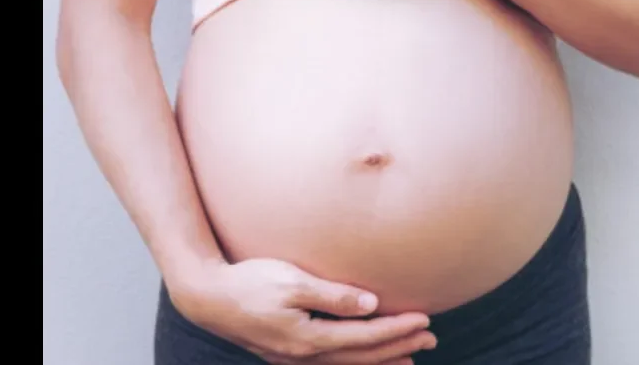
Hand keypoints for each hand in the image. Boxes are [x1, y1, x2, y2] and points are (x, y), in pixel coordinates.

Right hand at [169, 258, 436, 363]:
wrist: (207, 297)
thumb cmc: (249, 283)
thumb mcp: (292, 282)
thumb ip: (333, 295)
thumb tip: (371, 304)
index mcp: (308, 338)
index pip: (365, 336)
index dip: (397, 329)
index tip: (425, 319)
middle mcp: (304, 355)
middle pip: (362, 356)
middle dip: (399, 347)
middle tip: (431, 338)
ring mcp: (294, 359)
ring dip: (382, 360)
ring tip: (411, 357)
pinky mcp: (287, 354)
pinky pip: (333, 364)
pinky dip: (356, 362)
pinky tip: (366, 359)